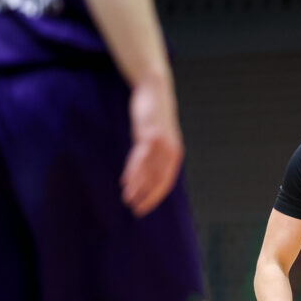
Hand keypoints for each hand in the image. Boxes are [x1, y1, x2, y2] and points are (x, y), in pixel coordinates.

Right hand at [121, 74, 183, 217]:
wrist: (154, 91)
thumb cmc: (154, 117)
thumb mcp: (156, 138)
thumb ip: (152, 156)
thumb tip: (142, 175)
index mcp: (175, 155)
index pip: (166, 183)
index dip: (154, 197)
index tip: (144, 208)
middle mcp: (171, 152)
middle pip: (158, 181)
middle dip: (146, 197)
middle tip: (135, 210)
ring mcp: (161, 144)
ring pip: (148, 172)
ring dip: (137, 187)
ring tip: (128, 199)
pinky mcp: (150, 136)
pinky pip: (140, 159)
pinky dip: (133, 171)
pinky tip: (126, 181)